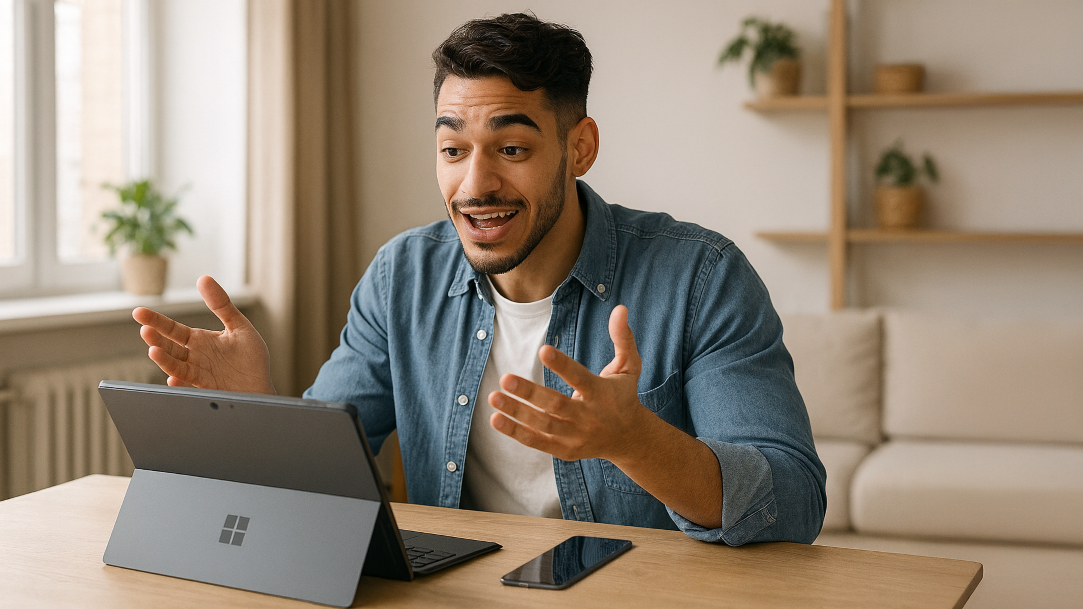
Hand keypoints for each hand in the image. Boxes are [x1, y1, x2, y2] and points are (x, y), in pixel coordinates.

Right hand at [133, 275, 274, 393]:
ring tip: (153, 350)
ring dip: (164, 360)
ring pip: (175, 366)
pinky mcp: (207, 389)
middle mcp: (195, 357)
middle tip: (145, 330)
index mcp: (200, 341)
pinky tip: (173, 380)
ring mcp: (199, 374)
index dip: (156, 321)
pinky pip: (191, 386)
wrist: (261, 389)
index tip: (138, 312)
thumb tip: (204, 278)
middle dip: (156, 339)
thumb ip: (222, 305)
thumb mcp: (239, 327)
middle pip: (169, 347)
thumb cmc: (251, 360)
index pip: (172, 329)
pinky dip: (181, 384)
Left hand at [487, 305, 649, 461]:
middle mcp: (588, 417)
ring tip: (494, 396)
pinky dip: (516, 432)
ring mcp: (575, 436)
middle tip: (505, 378)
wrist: (629, 439)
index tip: (543, 350)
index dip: (562, 365)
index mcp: (601, 394)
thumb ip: (623, 338)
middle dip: (530, 393)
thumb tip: (619, 308)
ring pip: (543, 424)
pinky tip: (496, 419)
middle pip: (556, 405)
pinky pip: (537, 442)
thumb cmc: (623, 396)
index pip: (580, 378)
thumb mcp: (629, 367)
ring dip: (517, 412)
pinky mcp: (564, 450)